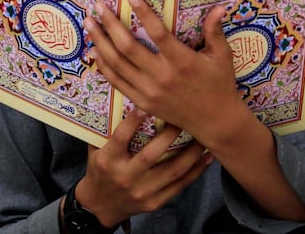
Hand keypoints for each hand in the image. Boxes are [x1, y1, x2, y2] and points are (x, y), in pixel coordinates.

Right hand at [74, 108, 211, 226]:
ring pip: (172, 171)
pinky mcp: (155, 202)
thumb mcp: (97, 149)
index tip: (146, 104)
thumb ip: (110, 128)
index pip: (120, 138)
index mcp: (108, 161)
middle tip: (183, 117)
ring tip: (204, 135)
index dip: (133, 121)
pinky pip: (179, 185)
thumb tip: (127, 97)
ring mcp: (141, 192)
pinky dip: (196, 171)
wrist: (100, 206)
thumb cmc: (100, 170)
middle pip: (151, 155)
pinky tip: (207, 158)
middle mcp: (124, 177)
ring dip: (191, 152)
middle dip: (170, 135)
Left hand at [83, 0, 248, 147]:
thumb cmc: (219, 84)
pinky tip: (95, 51)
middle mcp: (162, 76)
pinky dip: (104, 66)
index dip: (143, 13)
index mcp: (182, 61)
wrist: (215, 121)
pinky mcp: (142, 102)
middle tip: (98, 6)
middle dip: (110, 24)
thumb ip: (215, 31)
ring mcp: (149, 91)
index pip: (158, 33)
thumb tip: (219, 8)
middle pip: (128, 47)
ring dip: (100, 42)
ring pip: (117, 64)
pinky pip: (117, 82)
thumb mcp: (222, 56)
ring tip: (89, 24)